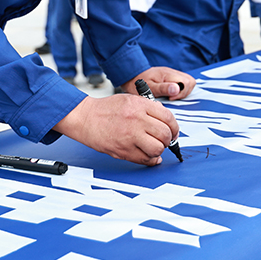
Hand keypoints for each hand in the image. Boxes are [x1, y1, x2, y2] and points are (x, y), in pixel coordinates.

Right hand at [53, 94, 178, 165]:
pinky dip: (150, 159)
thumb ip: (149, 109)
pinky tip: (148, 155)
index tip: (173, 131)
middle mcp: (136, 120)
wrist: (85, 118)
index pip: (168, 118)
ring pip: (157, 148)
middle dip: (168, 139)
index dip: (174, 127)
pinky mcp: (123, 150)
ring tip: (153, 146)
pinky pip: (145, 159)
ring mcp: (130, 136)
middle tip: (164, 140)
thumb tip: (166, 122)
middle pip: (165, 134)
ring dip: (159, 149)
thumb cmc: (106, 109)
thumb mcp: (130, 100)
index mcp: (140, 105)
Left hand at [120, 66, 195, 100]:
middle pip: (190, 81)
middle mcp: (171, 72)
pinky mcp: (170, 77)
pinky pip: (181, 83)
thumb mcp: (148, 88)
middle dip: (184, 92)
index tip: (170, 98)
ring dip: (182, 91)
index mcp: (167, 74)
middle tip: (171, 98)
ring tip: (171, 96)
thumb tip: (176, 89)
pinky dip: (179, 90)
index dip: (181, 93)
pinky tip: (169, 94)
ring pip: (187, 82)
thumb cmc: (137, 82)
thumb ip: (163, 88)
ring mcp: (171, 74)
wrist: (130, 75)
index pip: (187, 83)